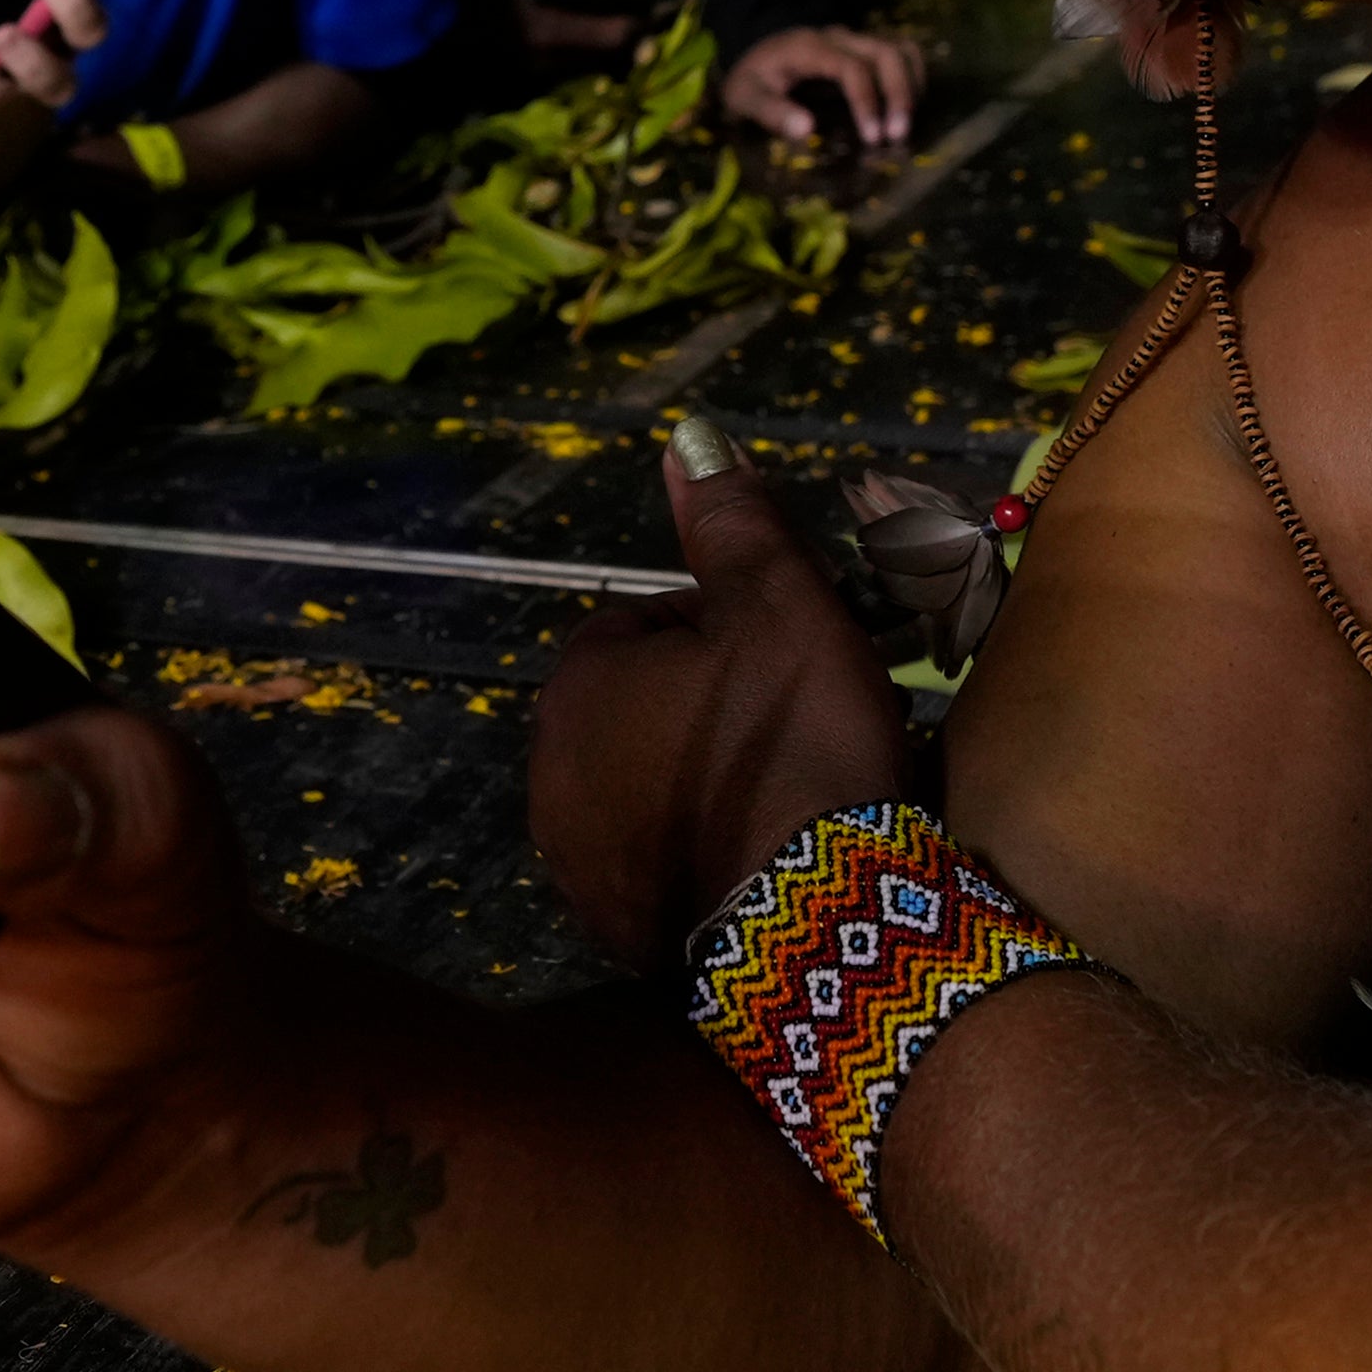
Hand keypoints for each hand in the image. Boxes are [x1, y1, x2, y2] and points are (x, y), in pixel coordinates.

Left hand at [527, 425, 914, 966]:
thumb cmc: (796, 738)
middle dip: (715, 705)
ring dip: (709, 780)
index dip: (732, 628)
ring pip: (653, 788)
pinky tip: (770, 858)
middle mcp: (549, 776)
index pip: (651, 622)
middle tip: (803, 722)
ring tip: (792, 791)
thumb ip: (729, 520)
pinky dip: (708, 853)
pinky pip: (663, 867)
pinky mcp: (614, 935)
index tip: (797, 656)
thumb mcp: (779, 603)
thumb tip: (686, 436)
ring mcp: (576, 866)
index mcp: (577, 686)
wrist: (822, 918)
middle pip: (647, 707)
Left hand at [714, 23, 921, 151]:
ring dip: (911, 83)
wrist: (756, 48)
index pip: (852, 68)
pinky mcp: (866, 46)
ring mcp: (857, 38)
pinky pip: (902, 50)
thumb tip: (806, 129)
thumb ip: (770, 111)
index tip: (873, 138)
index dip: (867, 101)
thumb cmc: (752, 77)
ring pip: (900, 48)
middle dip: (899, 93)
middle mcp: (840, 37)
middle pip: (886, 53)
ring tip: (909, 121)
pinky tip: (911, 103)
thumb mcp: (744, 96)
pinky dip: (914, 73)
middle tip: (899, 134)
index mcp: (810, 48)